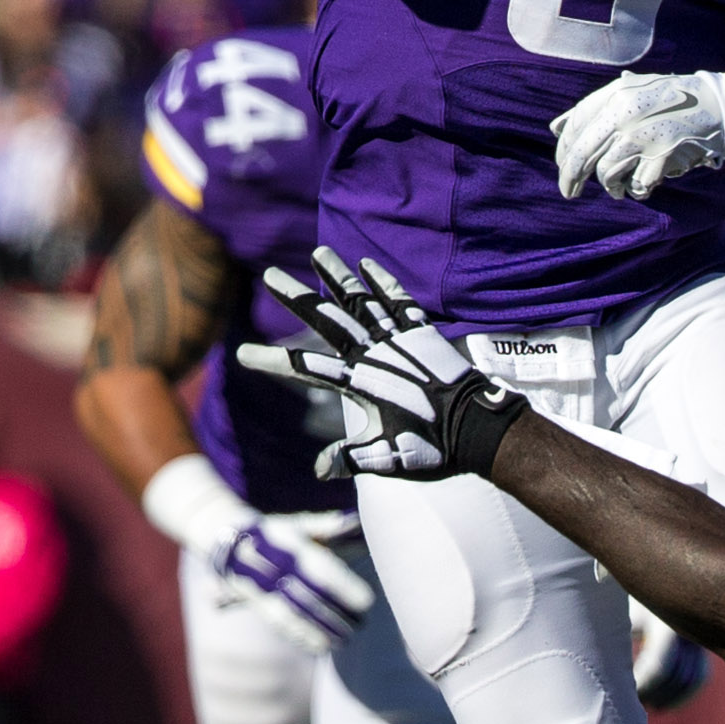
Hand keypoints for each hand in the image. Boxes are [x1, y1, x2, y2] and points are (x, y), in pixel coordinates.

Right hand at [213, 512, 374, 652]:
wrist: (229, 544)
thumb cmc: (275, 534)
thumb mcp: (298, 525)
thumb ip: (326, 526)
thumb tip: (353, 521)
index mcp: (289, 547)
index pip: (321, 571)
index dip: (344, 588)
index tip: (366, 602)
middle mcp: (274, 568)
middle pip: (308, 598)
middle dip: (335, 614)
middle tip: (360, 625)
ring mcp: (262, 588)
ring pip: (292, 615)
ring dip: (318, 631)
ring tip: (342, 641)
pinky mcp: (256, 604)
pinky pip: (278, 623)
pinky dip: (299, 636)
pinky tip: (319, 646)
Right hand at [235, 250, 533, 482]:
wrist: (483, 429)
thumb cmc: (437, 448)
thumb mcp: (391, 460)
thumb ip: (353, 460)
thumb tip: (318, 470)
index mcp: (362, 383)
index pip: (307, 368)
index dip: (273, 361)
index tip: (242, 354)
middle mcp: (377, 354)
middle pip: (330, 320)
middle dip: (298, 298)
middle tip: (270, 276)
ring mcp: (401, 340)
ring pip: (363, 302)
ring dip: (339, 277)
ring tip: (318, 253)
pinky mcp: (424, 334)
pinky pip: (400, 302)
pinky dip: (383, 282)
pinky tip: (367, 265)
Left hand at [550, 69, 724, 200]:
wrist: (716, 105)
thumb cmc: (670, 100)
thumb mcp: (631, 92)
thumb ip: (595, 108)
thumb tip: (555, 128)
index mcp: (615, 93)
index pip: (574, 125)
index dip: (564, 151)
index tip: (562, 166)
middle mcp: (625, 112)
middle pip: (583, 152)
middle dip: (571, 176)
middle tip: (568, 192)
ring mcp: (644, 134)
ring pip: (607, 172)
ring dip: (609, 186)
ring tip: (615, 189)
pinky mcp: (663, 154)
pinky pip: (637, 183)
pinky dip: (636, 189)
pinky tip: (639, 187)